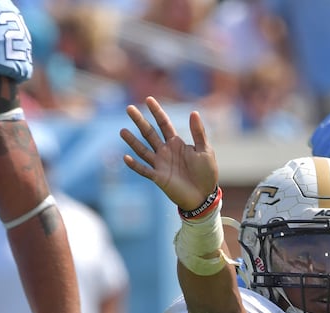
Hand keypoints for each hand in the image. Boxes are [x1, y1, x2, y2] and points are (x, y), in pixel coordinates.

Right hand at [120, 96, 218, 212]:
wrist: (204, 196)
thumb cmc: (206, 173)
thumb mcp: (205, 150)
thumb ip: (198, 133)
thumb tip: (194, 112)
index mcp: (176, 143)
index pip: (164, 124)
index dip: (156, 112)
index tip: (148, 99)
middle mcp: (165, 151)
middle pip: (150, 133)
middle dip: (139, 121)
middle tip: (128, 108)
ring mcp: (160, 164)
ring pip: (143, 150)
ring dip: (133, 141)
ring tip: (122, 131)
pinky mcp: (159, 178)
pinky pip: (144, 170)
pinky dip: (135, 165)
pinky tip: (125, 157)